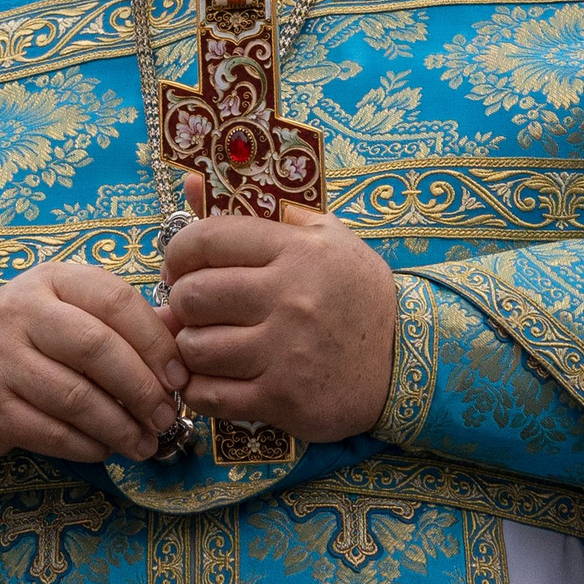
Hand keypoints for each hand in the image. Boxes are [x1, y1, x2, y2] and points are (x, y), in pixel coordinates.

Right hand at [0, 264, 183, 462]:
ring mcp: (1, 360)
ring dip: (120, 426)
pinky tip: (106, 449)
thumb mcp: (69, 312)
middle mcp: (22, 312)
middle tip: (167, 417)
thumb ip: (124, 320)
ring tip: (145, 443)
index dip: (155, 341)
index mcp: (52, 280)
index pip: (115, 301)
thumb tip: (184, 334)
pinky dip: (88, 446)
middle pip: (96, 349)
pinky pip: (52, 432)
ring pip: (75, 397)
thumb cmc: (30, 339)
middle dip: (142, 389)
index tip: (179, 377)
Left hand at [162, 197, 396, 444]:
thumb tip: (194, 184)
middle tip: (194, 309)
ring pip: (194, 348)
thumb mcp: (325, 236)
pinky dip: (199, 389)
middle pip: (192, 296)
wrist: (405, 362)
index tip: (180, 267)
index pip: (207, 240)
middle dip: (182, 303)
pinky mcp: (282, 399)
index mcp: (298, 251)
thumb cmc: (356, 293)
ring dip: (191, 348)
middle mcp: (290, 298)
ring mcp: (284, 352)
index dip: (178, 253)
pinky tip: (213, 379)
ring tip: (208, 344)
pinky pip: (210, 395)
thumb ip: (262, 209)